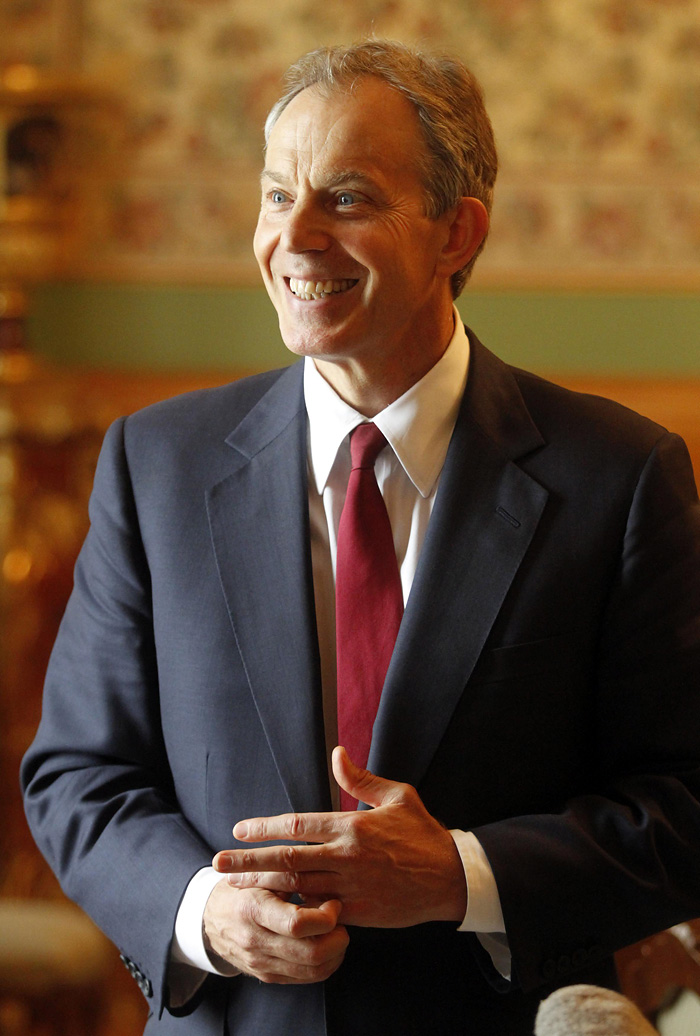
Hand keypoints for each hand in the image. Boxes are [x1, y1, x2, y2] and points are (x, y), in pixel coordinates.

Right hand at [202, 879, 348, 984]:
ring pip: (314, 971)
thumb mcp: (259, 872)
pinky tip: (327, 943)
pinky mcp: (267, 976)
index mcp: (253, 910)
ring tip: (336, 930)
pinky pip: (307, 978)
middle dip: (338, 937)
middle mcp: (256, 942)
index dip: (325, 916)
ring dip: (336, 952)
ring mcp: (261, 964)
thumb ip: (291, 873)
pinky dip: (326, 963)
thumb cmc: (241, 887)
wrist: (209, 917)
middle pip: (312, 953)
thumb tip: (328, 875)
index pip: (298, 924)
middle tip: (341, 919)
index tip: (334, 902)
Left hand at [212, 747, 466, 928]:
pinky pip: (318, 912)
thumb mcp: (396, 796)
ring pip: (298, 888)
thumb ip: (360, 779)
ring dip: (264, 887)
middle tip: (217, 864)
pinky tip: (271, 909)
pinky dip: (294, 909)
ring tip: (234, 887)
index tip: (239, 830)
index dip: (265, 828)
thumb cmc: (422, 833)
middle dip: (249, 861)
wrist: (451, 878)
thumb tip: (336, 754)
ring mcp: (351, 888)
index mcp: (352, 827)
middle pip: (288, 859)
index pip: (298, 826)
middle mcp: (347, 857)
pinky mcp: (358, 913)